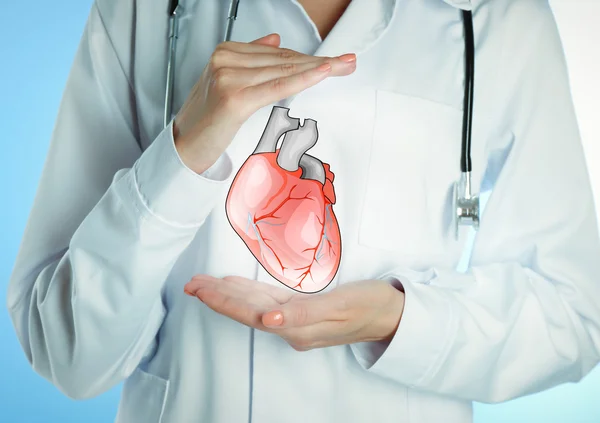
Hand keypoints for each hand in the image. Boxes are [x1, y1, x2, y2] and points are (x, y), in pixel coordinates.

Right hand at [173, 33, 356, 173]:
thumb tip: (276, 41)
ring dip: (318, 69)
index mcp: (226, 53)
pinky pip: (276, 87)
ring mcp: (228, 77)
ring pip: (284, 71)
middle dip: (320, 62)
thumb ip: (251, 59)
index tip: (333, 60)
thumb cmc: (207, 119)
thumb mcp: (227, 83)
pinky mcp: (234, 98)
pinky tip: (321, 73)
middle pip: (284, 60)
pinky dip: (302, 80)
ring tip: (342, 68)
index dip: (309, 57)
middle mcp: (226, 60)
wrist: (185, 147)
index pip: (278, 54)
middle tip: (348, 62)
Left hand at [184, 276, 404, 350]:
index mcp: (296, 325)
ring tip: (205, 284)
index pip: (249, 312)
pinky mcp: (304, 312)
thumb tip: (268, 321)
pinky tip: (238, 287)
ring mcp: (296, 320)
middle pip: (246, 310)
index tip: (198, 288)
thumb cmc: (369, 306)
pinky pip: (268, 302)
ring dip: (228, 295)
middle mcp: (291, 325)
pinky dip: (249, 293)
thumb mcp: (339, 307)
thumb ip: (302, 315)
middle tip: (192, 283)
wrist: (390, 314)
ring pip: (254, 306)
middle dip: (217, 297)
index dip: (223, 300)